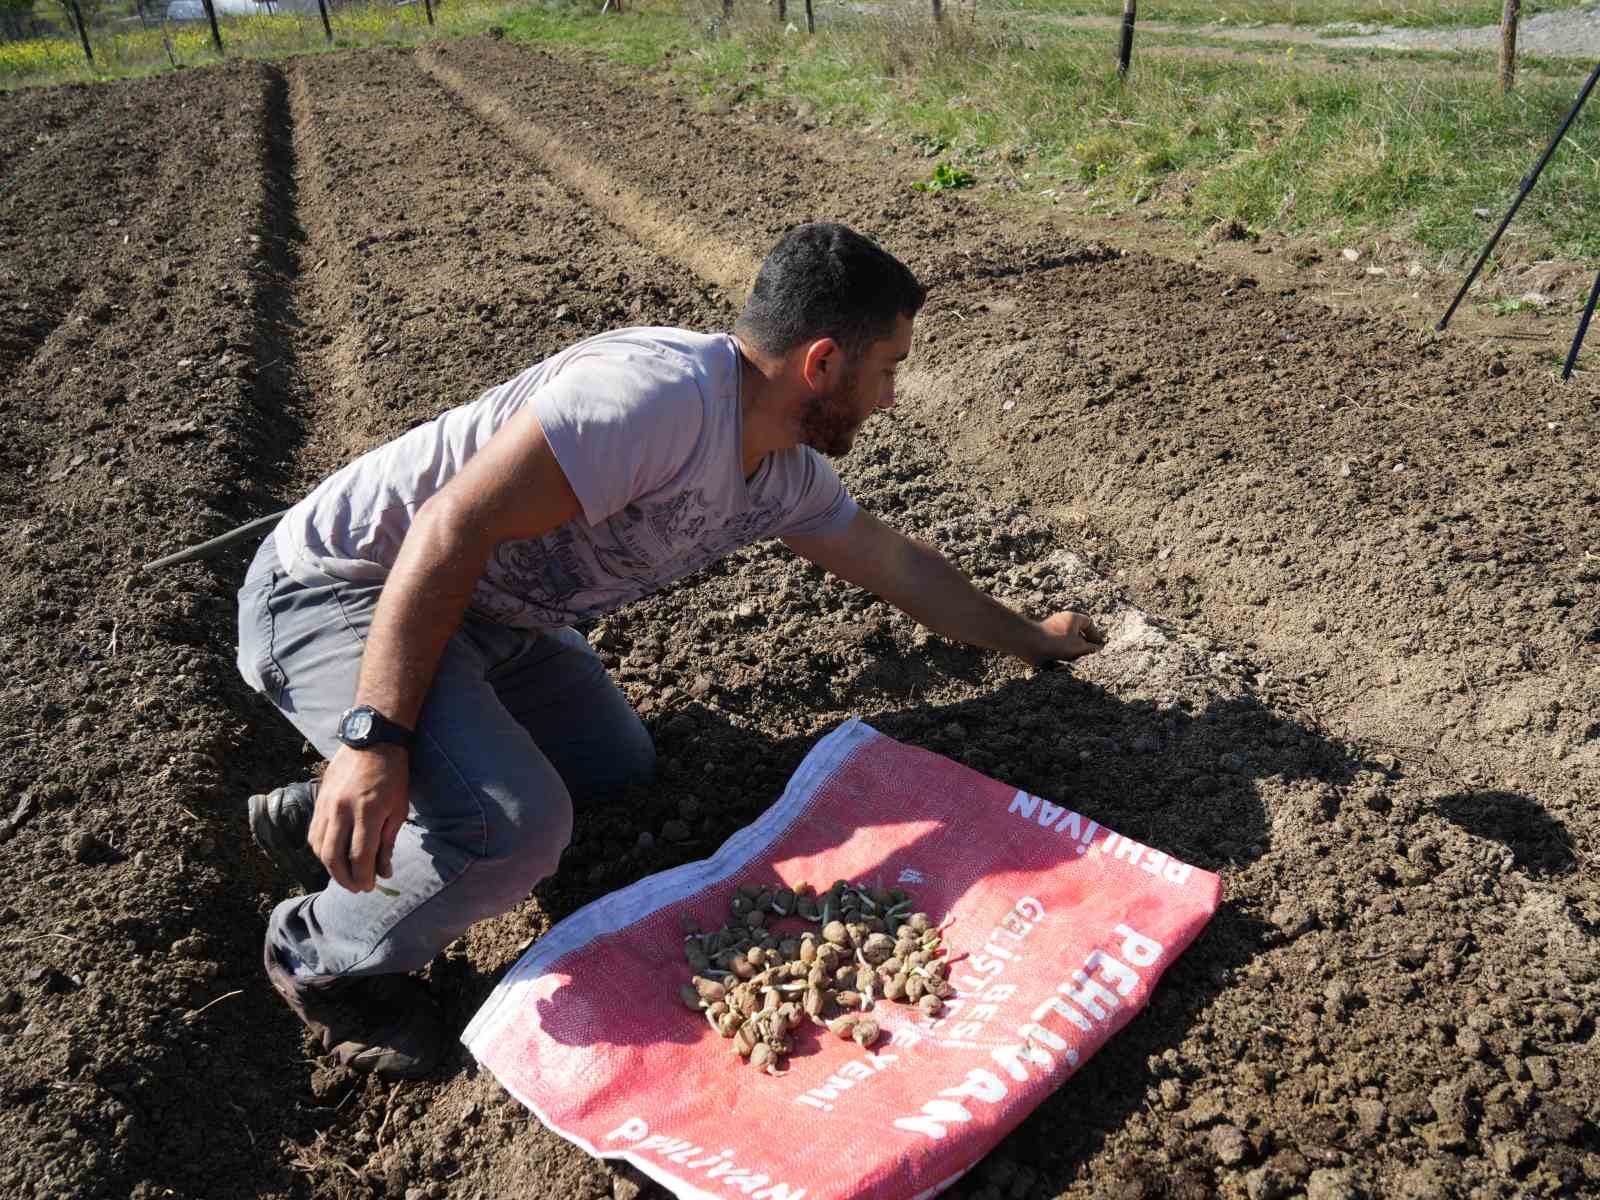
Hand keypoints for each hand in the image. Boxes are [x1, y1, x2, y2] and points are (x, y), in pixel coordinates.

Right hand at [309, 744, 409, 892]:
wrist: (372, 740)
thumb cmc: (393, 775)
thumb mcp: (399, 808)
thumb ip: (388, 842)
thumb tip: (384, 872)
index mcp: (368, 812)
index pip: (360, 856)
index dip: (364, 876)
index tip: (370, 886)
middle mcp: (342, 810)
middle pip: (334, 857)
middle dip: (345, 879)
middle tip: (357, 888)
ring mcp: (327, 805)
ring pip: (319, 848)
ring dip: (330, 867)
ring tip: (345, 875)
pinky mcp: (319, 800)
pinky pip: (313, 833)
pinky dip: (321, 850)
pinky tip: (332, 856)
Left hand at [1032, 610, 1105, 665]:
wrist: (1029, 644)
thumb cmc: (1055, 642)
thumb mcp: (1078, 647)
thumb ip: (1090, 648)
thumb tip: (1097, 649)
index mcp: (1073, 618)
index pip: (1088, 623)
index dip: (1095, 635)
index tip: (1098, 647)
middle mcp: (1063, 622)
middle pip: (1079, 633)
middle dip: (1084, 645)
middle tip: (1088, 655)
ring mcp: (1053, 630)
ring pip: (1068, 642)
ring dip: (1073, 652)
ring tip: (1075, 661)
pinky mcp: (1045, 640)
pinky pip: (1058, 647)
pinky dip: (1062, 654)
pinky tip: (1064, 663)